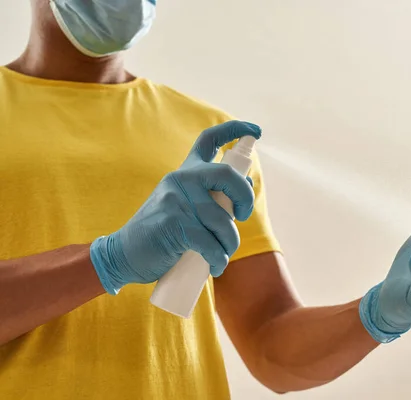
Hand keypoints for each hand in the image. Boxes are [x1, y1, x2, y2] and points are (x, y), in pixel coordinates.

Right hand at [90, 121, 260, 294]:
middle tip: (243, 216)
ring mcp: (177, 199)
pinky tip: (215, 266)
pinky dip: (218, 259)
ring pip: (223, 220)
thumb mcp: (185, 205)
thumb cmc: (162, 233)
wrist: (123, 255)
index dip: (235, 130)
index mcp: (185, 172)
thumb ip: (210, 194)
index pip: (210, 139)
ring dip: (229, 244)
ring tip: (221, 255)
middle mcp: (181, 179)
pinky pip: (211, 243)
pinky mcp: (174, 223)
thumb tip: (246, 185)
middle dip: (245, 198)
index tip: (256, 130)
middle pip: (228, 176)